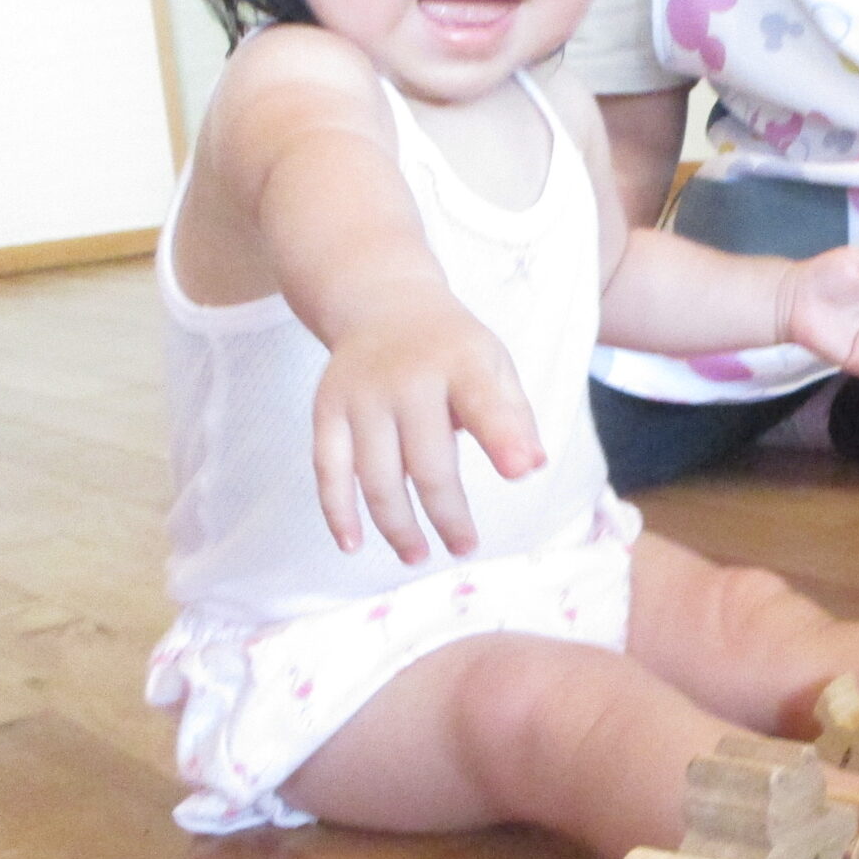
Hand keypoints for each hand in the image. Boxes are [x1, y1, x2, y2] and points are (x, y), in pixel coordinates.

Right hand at [312, 298, 544, 563]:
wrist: (381, 302)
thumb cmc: (450, 347)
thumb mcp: (493, 363)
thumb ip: (514, 414)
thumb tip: (531, 466)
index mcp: (461, 362)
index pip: (485, 402)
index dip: (502, 437)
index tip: (518, 471)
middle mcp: (407, 379)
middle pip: (426, 461)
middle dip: (448, 513)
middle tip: (465, 547)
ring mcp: (361, 396)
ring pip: (375, 475)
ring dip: (396, 525)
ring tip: (417, 555)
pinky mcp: (327, 410)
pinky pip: (328, 469)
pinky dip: (337, 511)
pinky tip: (352, 544)